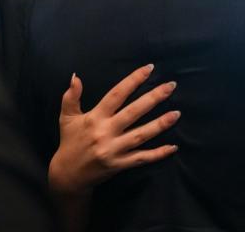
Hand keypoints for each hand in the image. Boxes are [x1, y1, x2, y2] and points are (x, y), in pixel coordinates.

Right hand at [48, 64, 179, 197]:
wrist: (67, 176)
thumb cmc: (70, 142)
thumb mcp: (67, 118)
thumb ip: (71, 97)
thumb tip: (75, 76)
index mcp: (94, 118)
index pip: (116, 95)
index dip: (133, 80)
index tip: (149, 68)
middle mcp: (105, 133)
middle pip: (133, 112)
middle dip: (153, 98)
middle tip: (171, 86)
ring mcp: (113, 150)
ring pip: (141, 135)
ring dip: (160, 124)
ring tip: (177, 114)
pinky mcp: (119, 165)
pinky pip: (141, 158)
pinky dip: (158, 154)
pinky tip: (173, 147)